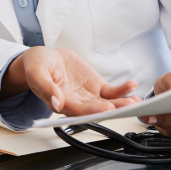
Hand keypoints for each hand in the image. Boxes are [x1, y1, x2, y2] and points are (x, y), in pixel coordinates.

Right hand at [1, 47, 140, 115]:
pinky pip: (111, 91)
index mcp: (61, 103)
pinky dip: (122, 90)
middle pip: (97, 109)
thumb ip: (45, 87)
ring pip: (107, 102)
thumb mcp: (36, 73)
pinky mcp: (96, 87)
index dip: (93, 110)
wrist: (45, 59)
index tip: (106, 108)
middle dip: (113, 109)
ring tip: (134, 101)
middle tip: (127, 106)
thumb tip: (56, 102)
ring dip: (121, 103)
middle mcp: (77, 103)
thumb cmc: (37, 66)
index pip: (78, 110)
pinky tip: (131, 86)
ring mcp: (88, 96)